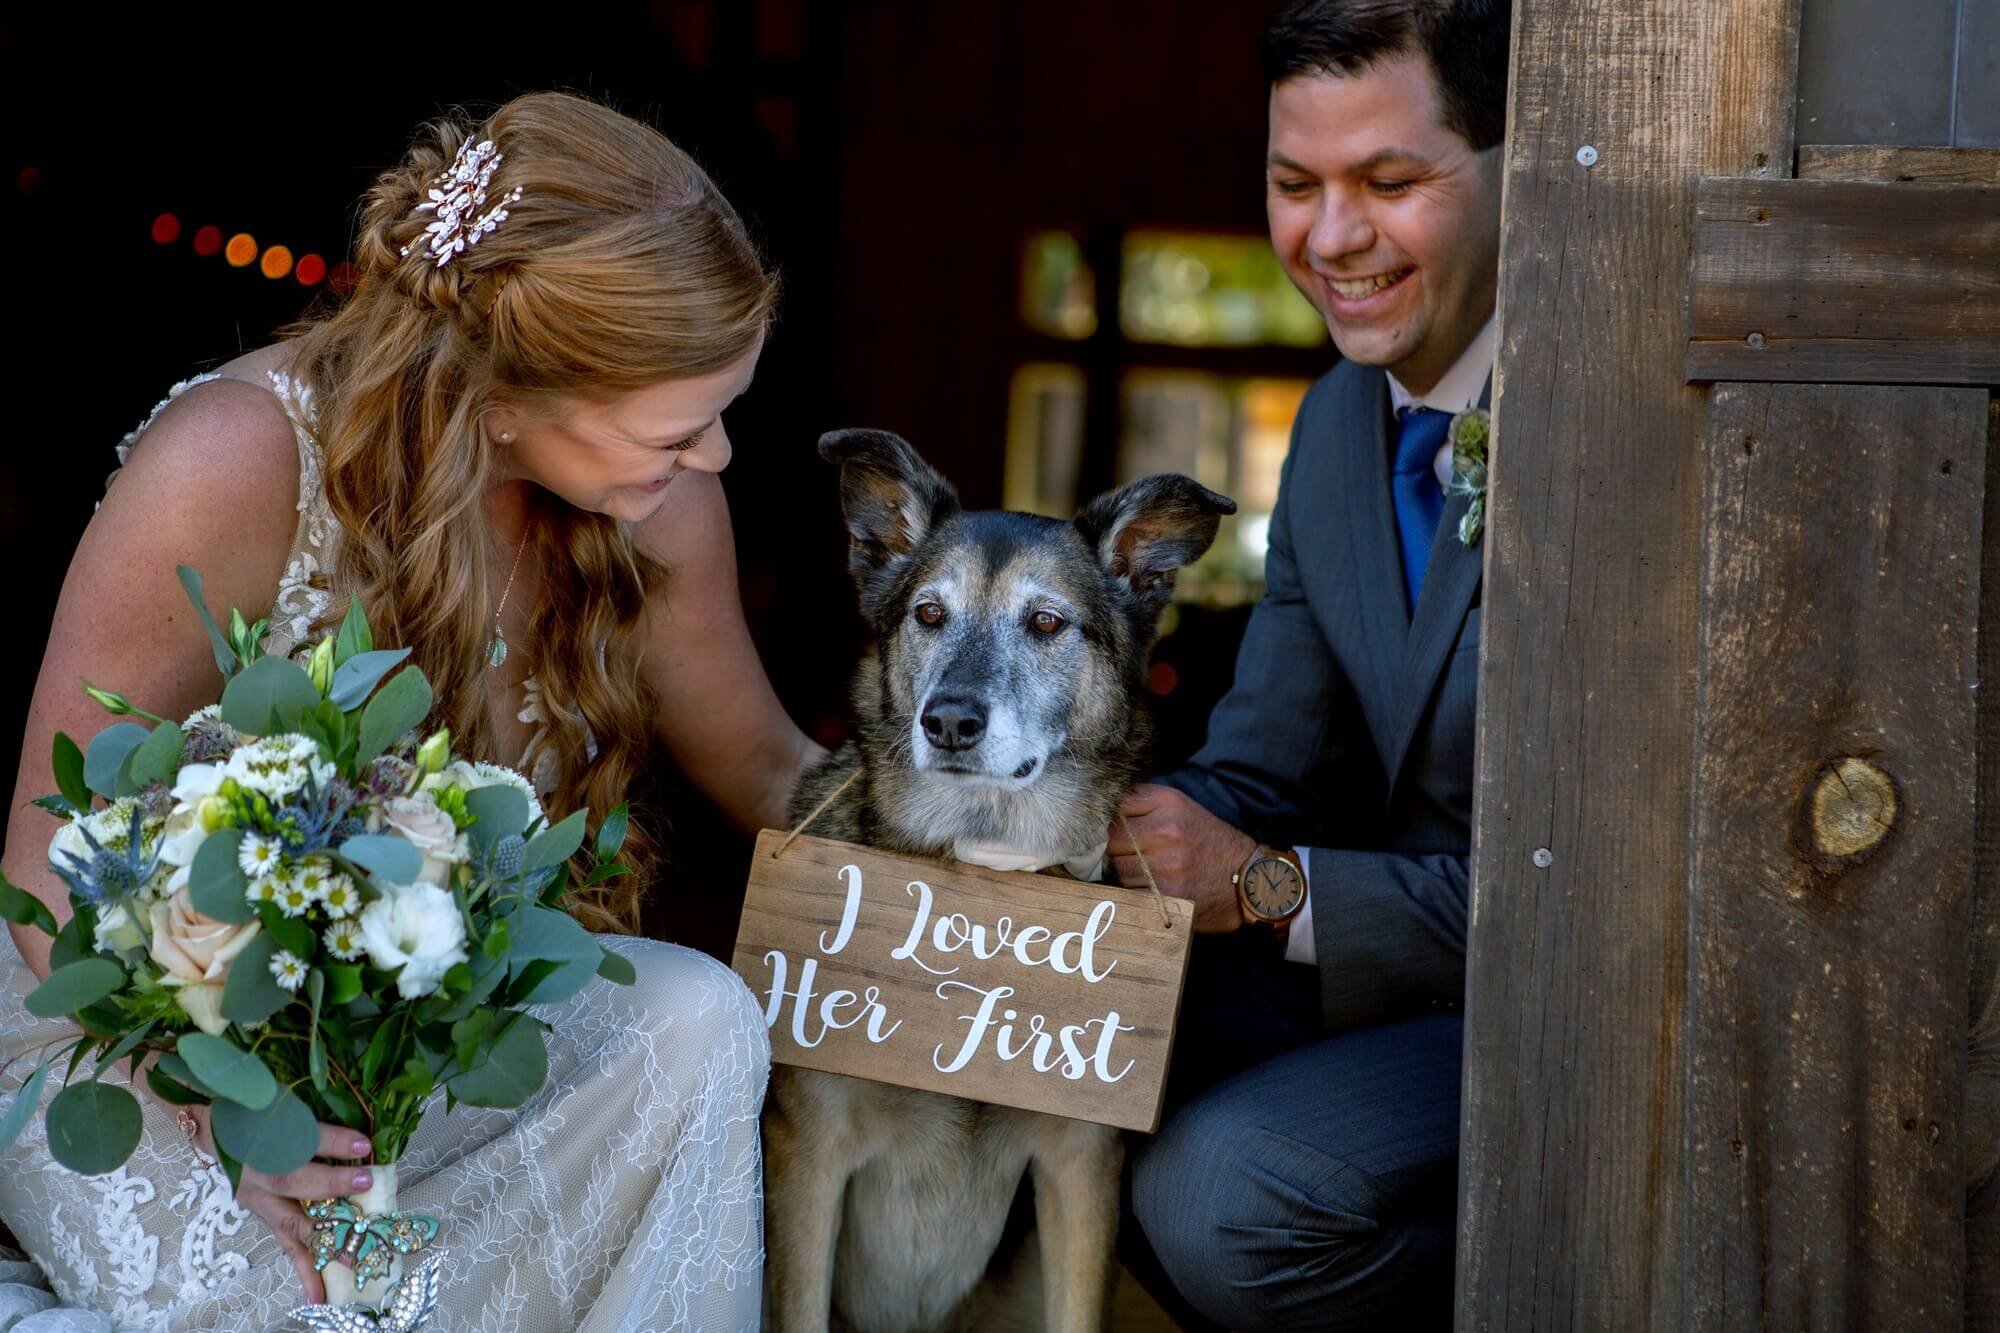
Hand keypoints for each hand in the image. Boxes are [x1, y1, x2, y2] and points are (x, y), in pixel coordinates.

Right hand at [176, 1101, 372, 1304]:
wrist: (215, 1128)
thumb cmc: (262, 1112)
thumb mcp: (285, 1105)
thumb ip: (317, 1118)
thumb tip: (364, 1132)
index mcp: (261, 1136)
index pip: (298, 1137)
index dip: (331, 1141)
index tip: (363, 1144)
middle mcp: (256, 1170)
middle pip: (292, 1180)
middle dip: (331, 1185)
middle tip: (367, 1183)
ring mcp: (257, 1197)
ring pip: (290, 1222)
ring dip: (325, 1240)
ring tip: (353, 1258)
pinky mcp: (261, 1214)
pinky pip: (286, 1243)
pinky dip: (304, 1268)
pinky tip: (318, 1295)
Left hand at [1109, 784, 1257, 932]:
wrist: (1246, 879)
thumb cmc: (1208, 842)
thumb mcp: (1181, 807)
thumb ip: (1143, 801)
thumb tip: (1103, 808)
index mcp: (1168, 803)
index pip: (1116, 808)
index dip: (1110, 821)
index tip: (1113, 830)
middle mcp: (1166, 831)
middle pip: (1111, 840)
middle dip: (1114, 848)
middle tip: (1129, 854)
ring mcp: (1166, 865)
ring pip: (1117, 868)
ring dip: (1122, 872)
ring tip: (1143, 871)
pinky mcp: (1166, 895)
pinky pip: (1128, 892)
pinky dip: (1132, 892)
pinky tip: (1147, 888)